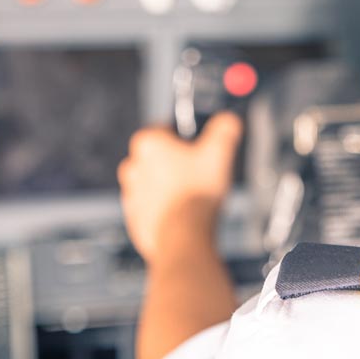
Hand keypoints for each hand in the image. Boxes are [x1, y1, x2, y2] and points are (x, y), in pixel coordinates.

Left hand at [118, 113, 243, 261]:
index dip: (187, 139)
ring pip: (155, 184)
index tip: (201, 150)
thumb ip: (225, 129)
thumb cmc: (196, 194)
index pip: (166, 129)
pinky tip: (185, 215)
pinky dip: (167, 210)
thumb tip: (228, 120)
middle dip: (178, 164)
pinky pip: (153, 208)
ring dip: (172, 187)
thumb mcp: (220, 152)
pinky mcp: (135, 219)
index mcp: (148, 143)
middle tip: (200, 174)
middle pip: (159, 157)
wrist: (183, 237)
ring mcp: (131, 194)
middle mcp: (133, 166)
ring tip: (194, 197)